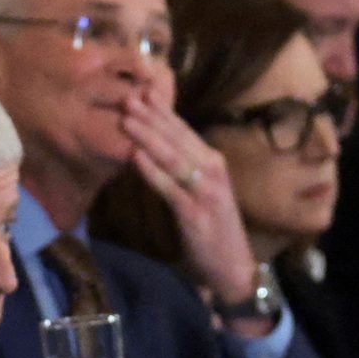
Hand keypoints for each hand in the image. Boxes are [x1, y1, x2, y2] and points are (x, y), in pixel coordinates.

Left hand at [119, 93, 263, 320]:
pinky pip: (170, 187)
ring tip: (127, 118)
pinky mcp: (195, 213)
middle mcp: (212, 169)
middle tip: (128, 96)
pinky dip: (153, 171)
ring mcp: (205, 190)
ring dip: (148, 136)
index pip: (183, 131)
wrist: (232, 266)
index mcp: (211, 162)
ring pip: (173, 157)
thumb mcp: (197, 192)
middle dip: (152, 116)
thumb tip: (154, 148)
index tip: (141, 91)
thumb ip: (180, 170)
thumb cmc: (211, 228)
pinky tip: (136, 157)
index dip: (162, 111)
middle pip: (177, 137)